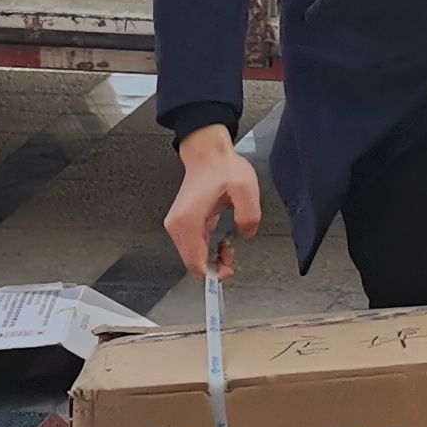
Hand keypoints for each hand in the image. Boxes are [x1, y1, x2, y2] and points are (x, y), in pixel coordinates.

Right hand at [165, 126, 261, 277]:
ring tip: (228, 247)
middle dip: (215, 266)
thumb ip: (249, 215)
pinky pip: (193, 247)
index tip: (229, 270)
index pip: (195, 264)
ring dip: (212, 258)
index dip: (214, 273)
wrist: (207, 153)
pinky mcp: (182, 223)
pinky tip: (220, 241)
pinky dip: (207, 249)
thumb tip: (246, 232)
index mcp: (188, 220)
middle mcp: (177, 225)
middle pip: (192, 264)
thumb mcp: (244, 188)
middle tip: (232, 255)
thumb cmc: (220, 167)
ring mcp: (177, 224)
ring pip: (192, 257)